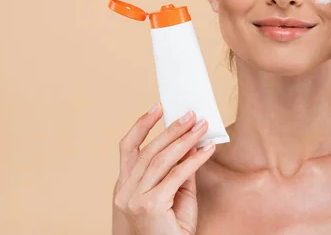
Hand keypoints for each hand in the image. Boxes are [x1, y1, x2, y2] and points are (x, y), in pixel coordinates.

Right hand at [113, 104, 214, 234]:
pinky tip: (207, 150)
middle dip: (171, 129)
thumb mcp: (172, 200)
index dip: (141, 126)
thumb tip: (190, 148)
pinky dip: (194, 160)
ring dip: (184, 140)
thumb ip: (178, 175)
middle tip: (190, 115)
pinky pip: (176, 176)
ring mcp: (134, 199)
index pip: (128, 149)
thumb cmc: (166, 234)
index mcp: (122, 188)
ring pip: (160, 160)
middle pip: (148, 151)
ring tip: (201, 126)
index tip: (157, 108)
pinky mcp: (150, 206)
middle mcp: (124, 191)